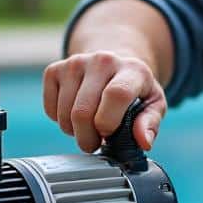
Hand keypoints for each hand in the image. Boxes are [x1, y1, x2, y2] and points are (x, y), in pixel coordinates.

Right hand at [43, 51, 166, 153]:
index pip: (116, 95)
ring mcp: (76, 63)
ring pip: (64, 115)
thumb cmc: (135, 91)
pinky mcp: (55, 69)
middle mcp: (103, 60)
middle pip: (83, 111)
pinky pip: (50, 110)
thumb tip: (143, 141)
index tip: (108, 135)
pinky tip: (74, 113)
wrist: (113, 65)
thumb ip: (150, 123)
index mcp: (133, 69)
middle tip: (96, 142)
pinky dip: (60, 121)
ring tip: (88, 126)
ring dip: (74, 131)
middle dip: (88, 138)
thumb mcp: (153, 105)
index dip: (108, 122)